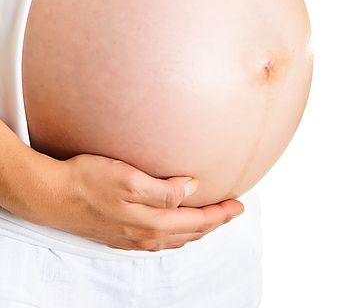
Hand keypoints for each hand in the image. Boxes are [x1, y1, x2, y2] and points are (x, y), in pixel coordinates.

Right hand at [15, 150, 243, 251]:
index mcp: (152, 222)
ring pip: (176, 238)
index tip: (239, 203)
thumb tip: (193, 189)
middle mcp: (145, 236)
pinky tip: (176, 226)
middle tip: (233, 210)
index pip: (197, 221)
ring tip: (212, 218)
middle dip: (215, 223)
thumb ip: (164, 189)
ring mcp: (132, 238)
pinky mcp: (121, 234)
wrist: (52, 195)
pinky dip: (178, 234)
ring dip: (198, 229)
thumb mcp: (130, 179)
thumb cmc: (89, 181)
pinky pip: (160, 240)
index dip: (221, 214)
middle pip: (191, 233)